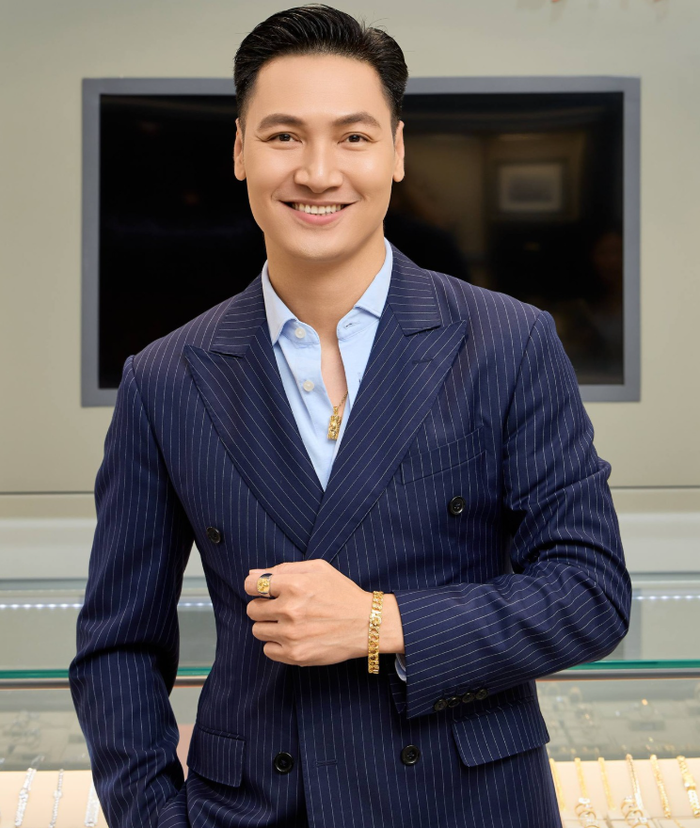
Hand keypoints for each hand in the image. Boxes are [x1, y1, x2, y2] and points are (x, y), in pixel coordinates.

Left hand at [244, 560, 372, 667]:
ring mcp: (291, 635)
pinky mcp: (295, 655)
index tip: (265, 592)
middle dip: (264, 607)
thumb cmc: (342, 593)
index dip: (256, 587)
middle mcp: (290, 610)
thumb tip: (252, 575)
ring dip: (270, 626)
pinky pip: (267, 650)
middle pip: (252, 609)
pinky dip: (277, 644)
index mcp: (294, 585)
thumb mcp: (318, 569)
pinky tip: (293, 637)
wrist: (367, 624)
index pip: (251, 585)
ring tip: (290, 623)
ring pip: (257, 630)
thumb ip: (283, 569)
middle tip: (282, 607)